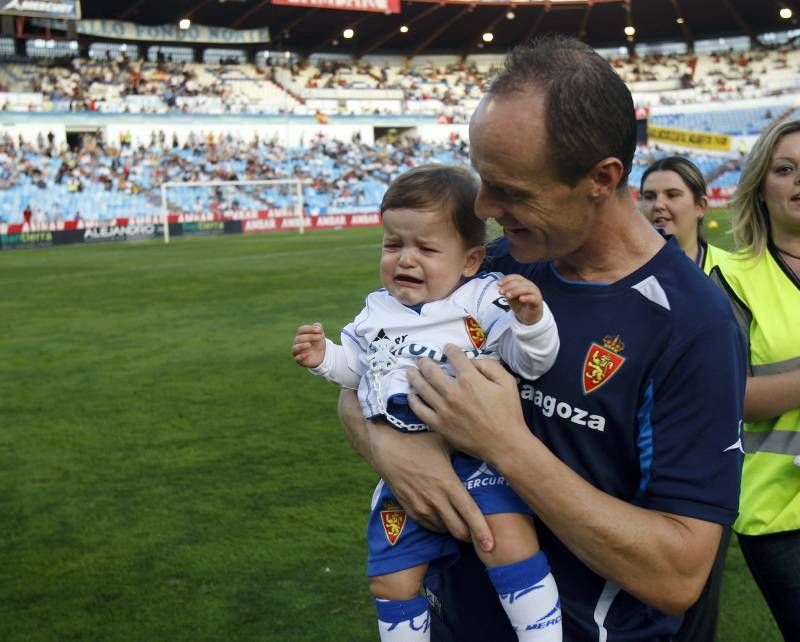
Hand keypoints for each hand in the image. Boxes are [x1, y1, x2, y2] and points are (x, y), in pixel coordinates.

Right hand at [292, 322, 325, 367]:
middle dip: (310, 337)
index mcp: (301, 335)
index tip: (319, 330)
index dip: (310, 329)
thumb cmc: (318, 343)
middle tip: (320, 337)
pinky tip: (307, 354)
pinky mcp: (299, 360)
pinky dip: (301, 356)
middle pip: (299, 338)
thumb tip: (317, 325)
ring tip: (309, 345)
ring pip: (295, 348)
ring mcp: (297, 352)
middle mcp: (297, 343)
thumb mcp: (320, 334)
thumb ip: (318, 328)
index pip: (301, 330)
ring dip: (301, 346)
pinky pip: (297, 358)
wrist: (321, 355)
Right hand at [367, 420, 493, 551]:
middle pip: (459, 531)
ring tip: (461, 521)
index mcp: (448, 484)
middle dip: (471, 536)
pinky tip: (444, 514)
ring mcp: (422, 508)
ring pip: (445, 530)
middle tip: (479, 533)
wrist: (387, 450)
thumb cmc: (418, 443)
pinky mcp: (411, 511)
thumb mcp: (445, 443)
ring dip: (454, 529)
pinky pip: (431, 526)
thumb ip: (464, 450)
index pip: (470, 513)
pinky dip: (440, 525)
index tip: (491, 546)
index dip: (482, 531)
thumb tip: (483, 449)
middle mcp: (436, 500)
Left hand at [407, 345, 530, 464]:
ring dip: (414, 377)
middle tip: (422, 360)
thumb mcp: (507, 382)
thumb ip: (489, 366)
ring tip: (411, 371)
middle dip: (425, 362)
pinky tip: (411, 396)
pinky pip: (420, 411)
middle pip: (431, 371)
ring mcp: (443, 409)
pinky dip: (414, 401)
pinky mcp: (439, 425)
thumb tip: (471, 362)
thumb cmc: (509, 412)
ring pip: (422, 388)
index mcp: (470, 380)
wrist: (504, 444)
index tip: (447, 348)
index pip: (454, 357)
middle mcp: (453, 392)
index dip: (450, 350)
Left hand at [499, 274, 542, 324]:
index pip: (516, 277)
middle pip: (520, 282)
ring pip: (526, 289)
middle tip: (501, 292)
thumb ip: (507, 292)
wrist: (528, 316)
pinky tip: (521, 299)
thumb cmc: (520, 305)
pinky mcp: (538, 301)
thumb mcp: (511, 298)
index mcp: (523, 282)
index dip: (507, 279)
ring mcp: (535, 293)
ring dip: (516, 291)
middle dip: (509, 286)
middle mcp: (530, 286)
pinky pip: (533, 298)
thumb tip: (501, 287)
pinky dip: (527, 297)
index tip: (498, 284)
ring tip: (508, 296)